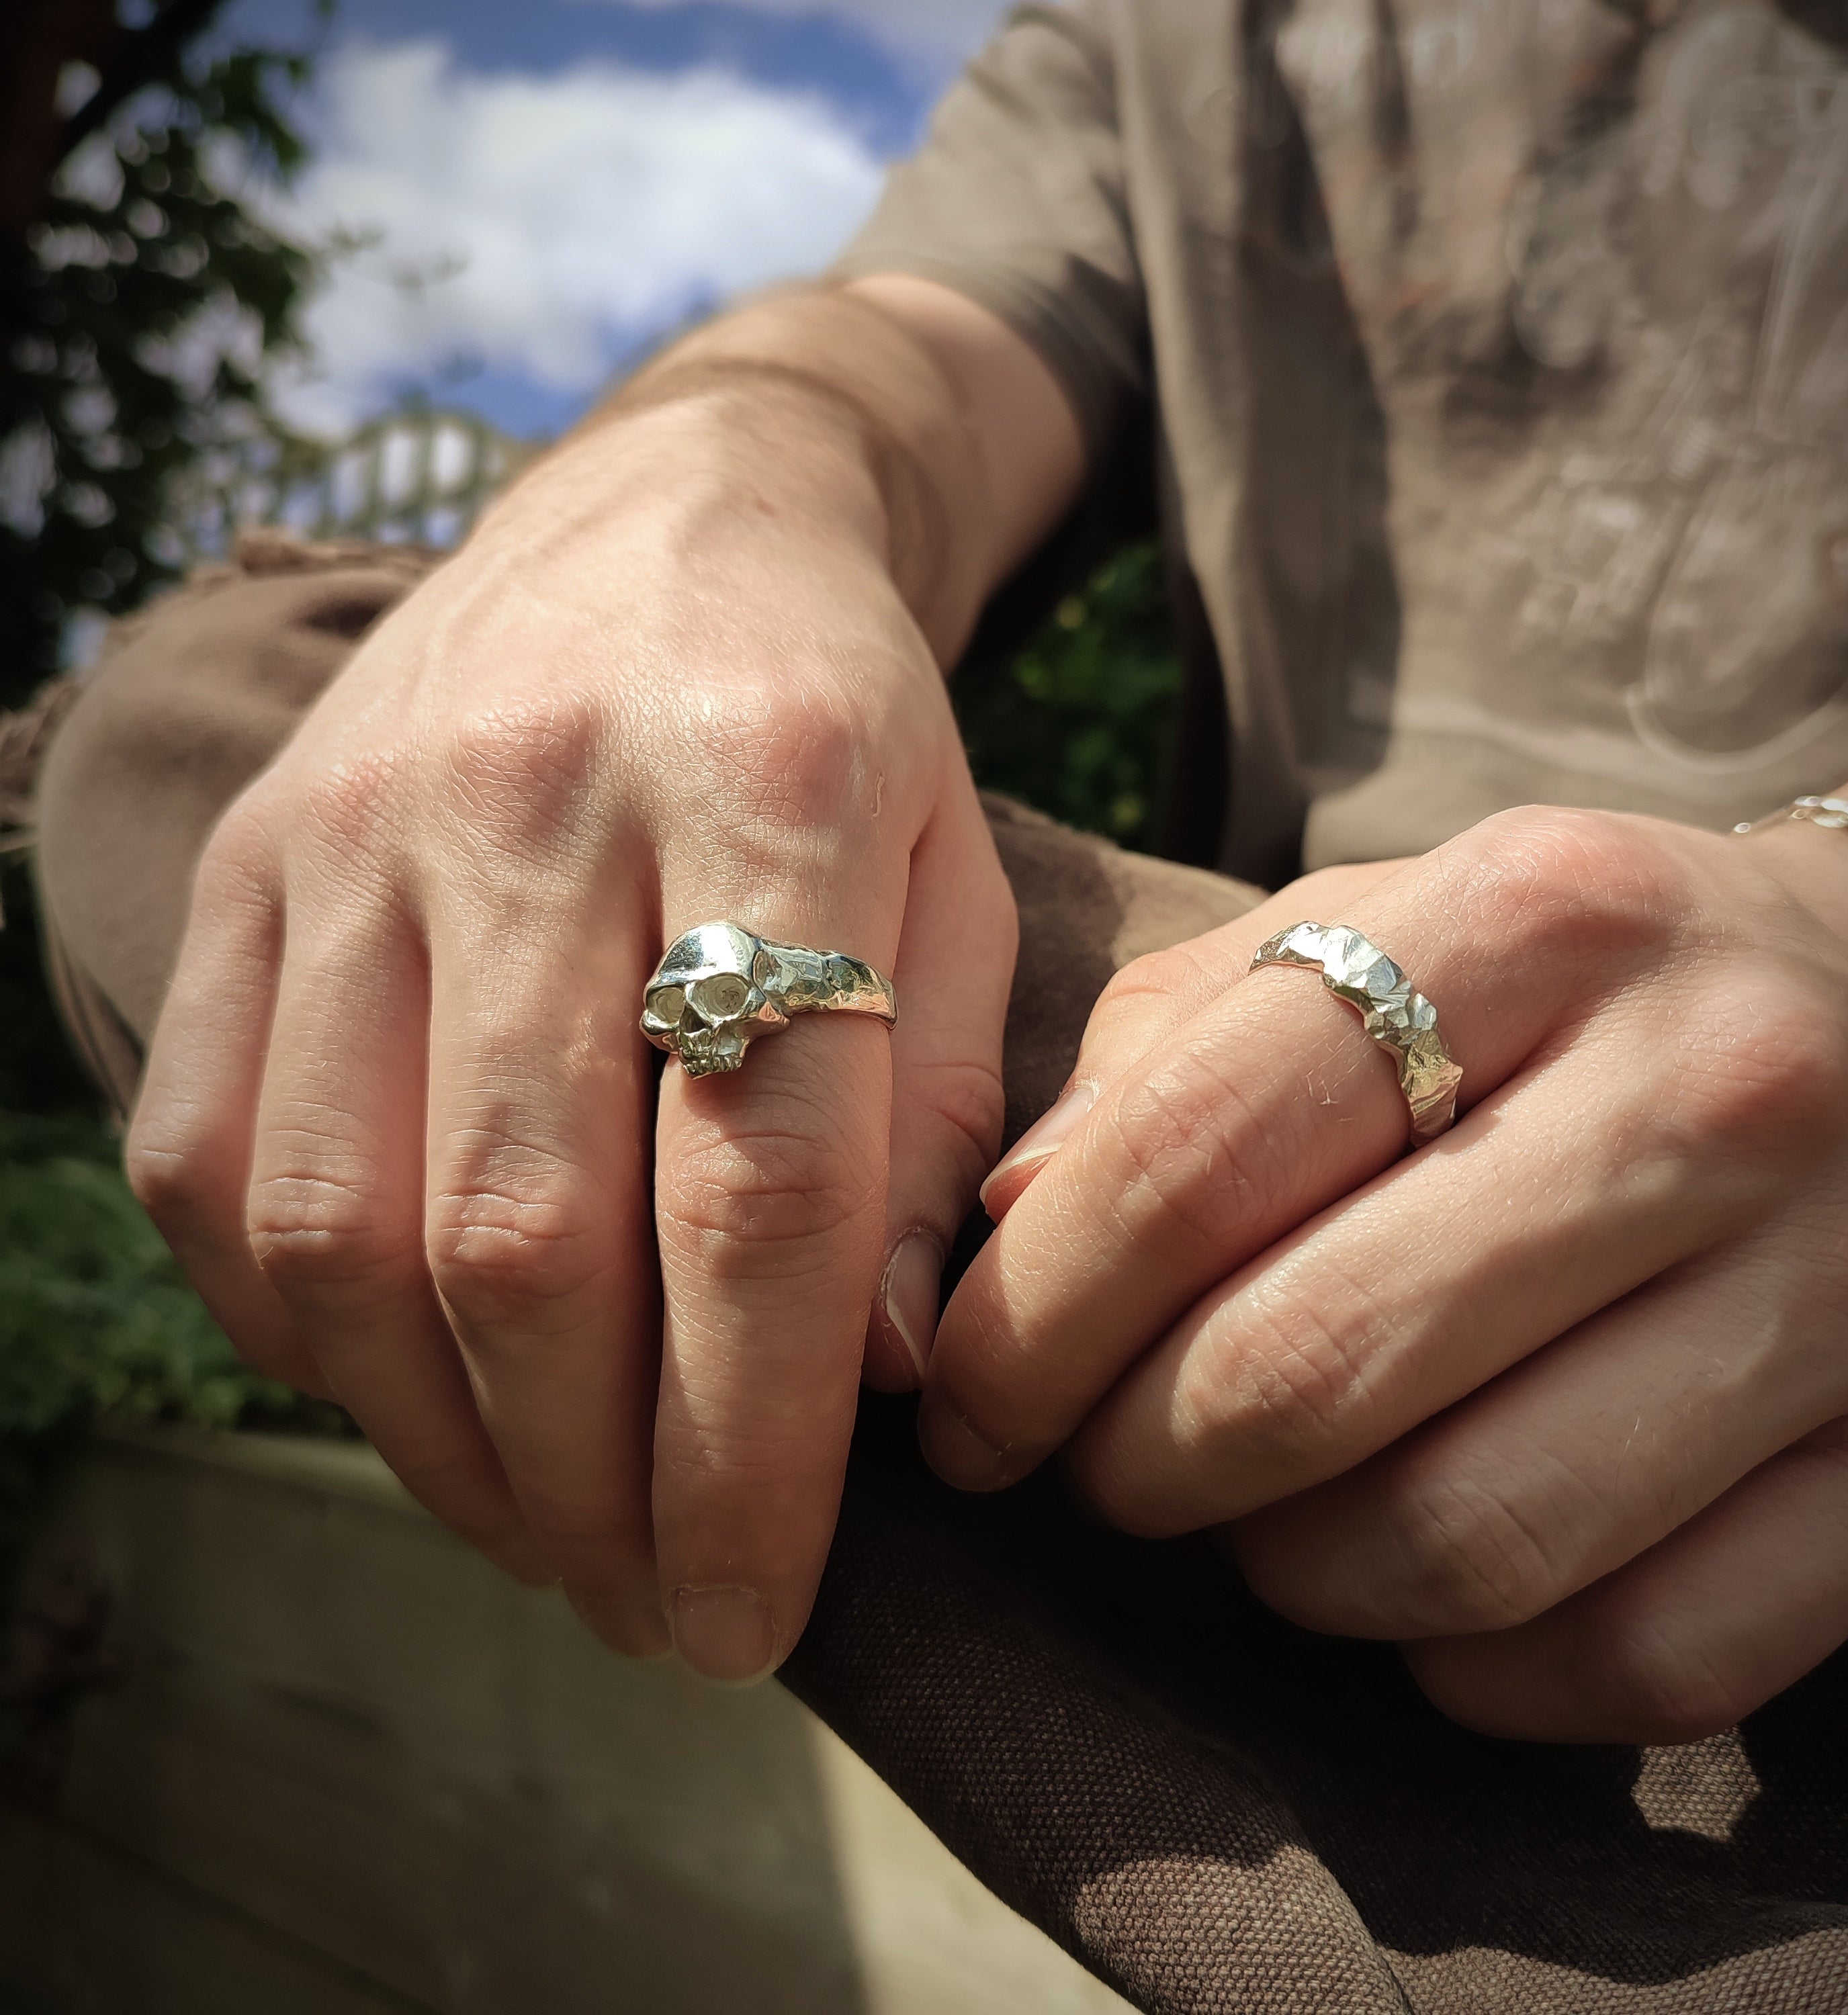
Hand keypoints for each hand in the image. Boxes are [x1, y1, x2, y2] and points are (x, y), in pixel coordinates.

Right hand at [120, 298, 1064, 1677]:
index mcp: (776, 779)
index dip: (756, 1447)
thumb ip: (933, 1122)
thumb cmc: (849, 729)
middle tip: (667, 1609)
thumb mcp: (962, 884)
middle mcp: (536, 795)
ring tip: (557, 1535)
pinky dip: (311, 1329)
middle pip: (532, 1235)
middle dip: (600, 1489)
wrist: (668, 518)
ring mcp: (356, 826)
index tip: (765, 1607)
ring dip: (450, 1445)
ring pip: (352, 1227)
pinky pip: (223, 1158)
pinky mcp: (246, 861)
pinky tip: (421, 1389)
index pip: (755, 1189)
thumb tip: (883, 1383)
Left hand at [924, 805, 1847, 1740]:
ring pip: (1466, 1543)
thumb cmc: (1592, 980)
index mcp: (1539, 914)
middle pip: (1312, 1369)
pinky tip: (1427, 1584)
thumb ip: (1174, 1049)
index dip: (1031, 1315)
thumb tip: (1003, 1230)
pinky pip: (1641, 1661)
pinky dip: (1474, 1669)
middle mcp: (1714, 1087)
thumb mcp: (1383, 929)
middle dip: (1136, 1462)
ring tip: (1261, 1514)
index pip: (1199, 1150)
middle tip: (1102, 1462)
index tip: (971, 1400)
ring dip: (1293, 1572)